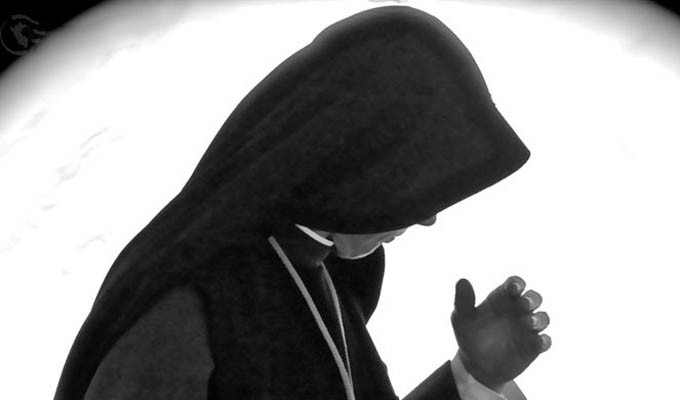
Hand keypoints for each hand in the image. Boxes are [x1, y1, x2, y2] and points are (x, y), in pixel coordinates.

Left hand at [451, 276, 550, 390]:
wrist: (476, 366)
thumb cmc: (469, 336)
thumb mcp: (462, 319)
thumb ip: (463, 300)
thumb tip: (462, 281)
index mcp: (502, 298)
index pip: (514, 284)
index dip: (516, 283)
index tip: (514, 287)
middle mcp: (518, 310)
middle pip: (533, 298)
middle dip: (532, 299)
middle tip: (524, 304)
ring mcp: (527, 328)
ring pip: (543, 318)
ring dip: (539, 319)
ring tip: (528, 323)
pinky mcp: (533, 346)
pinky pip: (544, 341)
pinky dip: (543, 340)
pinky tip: (538, 342)